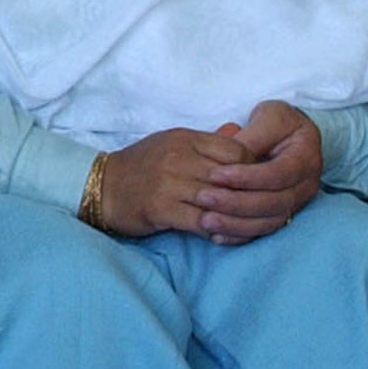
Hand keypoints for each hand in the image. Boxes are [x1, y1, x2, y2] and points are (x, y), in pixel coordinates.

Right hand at [98, 127, 253, 239]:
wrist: (101, 187)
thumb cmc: (141, 167)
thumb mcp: (172, 144)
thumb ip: (206, 142)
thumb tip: (239, 132)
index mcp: (184, 138)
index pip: (236, 150)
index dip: (253, 169)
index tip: (258, 184)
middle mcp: (178, 157)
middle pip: (233, 177)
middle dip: (252, 196)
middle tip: (266, 209)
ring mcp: (169, 182)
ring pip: (221, 202)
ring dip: (240, 218)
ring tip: (251, 226)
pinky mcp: (162, 208)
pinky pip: (203, 222)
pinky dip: (219, 232)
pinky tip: (224, 236)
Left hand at [194, 101, 322, 243]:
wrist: (291, 134)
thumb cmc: (276, 122)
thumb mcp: (266, 118)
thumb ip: (250, 138)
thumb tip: (229, 155)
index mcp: (306, 157)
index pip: (278, 173)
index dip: (247, 176)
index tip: (215, 174)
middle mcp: (307, 184)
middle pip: (274, 202)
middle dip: (236, 202)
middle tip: (203, 198)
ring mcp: (298, 202)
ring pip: (270, 221)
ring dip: (236, 223)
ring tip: (205, 220)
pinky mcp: (284, 213)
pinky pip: (265, 230)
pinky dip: (241, 234)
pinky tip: (217, 235)